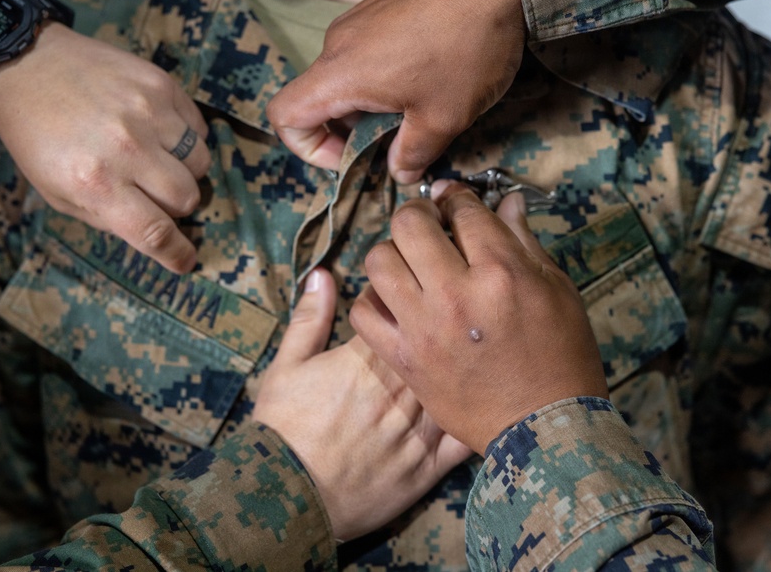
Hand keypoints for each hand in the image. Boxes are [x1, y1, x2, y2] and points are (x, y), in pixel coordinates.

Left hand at [0, 22, 210, 273]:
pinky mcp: (161, 85)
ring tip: (159, 159)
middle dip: (176, 205)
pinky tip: (161, 133)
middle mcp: (127, 149)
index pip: (155, 232)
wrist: (26, 65)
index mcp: (96, 184)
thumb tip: (153, 234)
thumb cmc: (37, 138)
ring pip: (200, 162)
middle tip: (156, 193)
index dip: (177, 253)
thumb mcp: (57, 193)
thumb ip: (107, 217)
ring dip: (185, 170)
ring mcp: (149, 113)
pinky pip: (198, 127)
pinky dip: (187, 138)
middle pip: (186, 197)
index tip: (185, 260)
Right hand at [252, 268, 470, 541]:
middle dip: (442, 330)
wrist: (286, 496)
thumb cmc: (283, 429)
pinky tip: (487, 403)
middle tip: (442, 323)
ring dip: (467, 366)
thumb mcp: (286, 366)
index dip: (408, 304)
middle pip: (437, 346)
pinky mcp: (428, 467)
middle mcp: (400, 392)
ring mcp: (418, 430)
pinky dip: (478, 418)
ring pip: (458, 386)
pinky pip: (464, 438)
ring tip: (468, 355)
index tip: (407, 299)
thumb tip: (323, 273)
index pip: (403, 315)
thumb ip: (310, 317)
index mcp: (366, 361)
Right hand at [266, 0, 524, 183]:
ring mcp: (359, 20)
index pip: (284, 115)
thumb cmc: (466, 51)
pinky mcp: (382, 7)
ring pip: (346, 77)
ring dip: (372, 105)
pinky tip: (428, 78)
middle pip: (319, 99)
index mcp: (340, 73)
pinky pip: (366, 53)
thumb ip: (413, 155)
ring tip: (420, 110)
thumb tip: (400, 173)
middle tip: (398, 143)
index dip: (309, 149)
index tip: (353, 157)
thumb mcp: (443, 119)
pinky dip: (385, 78)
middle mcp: (338, 43)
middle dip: (351, 132)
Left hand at [350, 182, 608, 453]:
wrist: (545, 427)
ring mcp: (425, 328)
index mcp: (501, 272)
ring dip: (391, 252)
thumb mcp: (556, 291)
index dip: (458, 198)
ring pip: (379, 260)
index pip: (463, 209)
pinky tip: (393, 300)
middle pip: (411, 224)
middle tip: (429, 225)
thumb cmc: (562, 357)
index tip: (456, 202)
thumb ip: (524, 242)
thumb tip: (506, 201)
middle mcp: (456, 294)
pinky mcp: (405, 359)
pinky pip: (364, 314)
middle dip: (419, 213)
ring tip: (408, 262)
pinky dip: (372, 300)